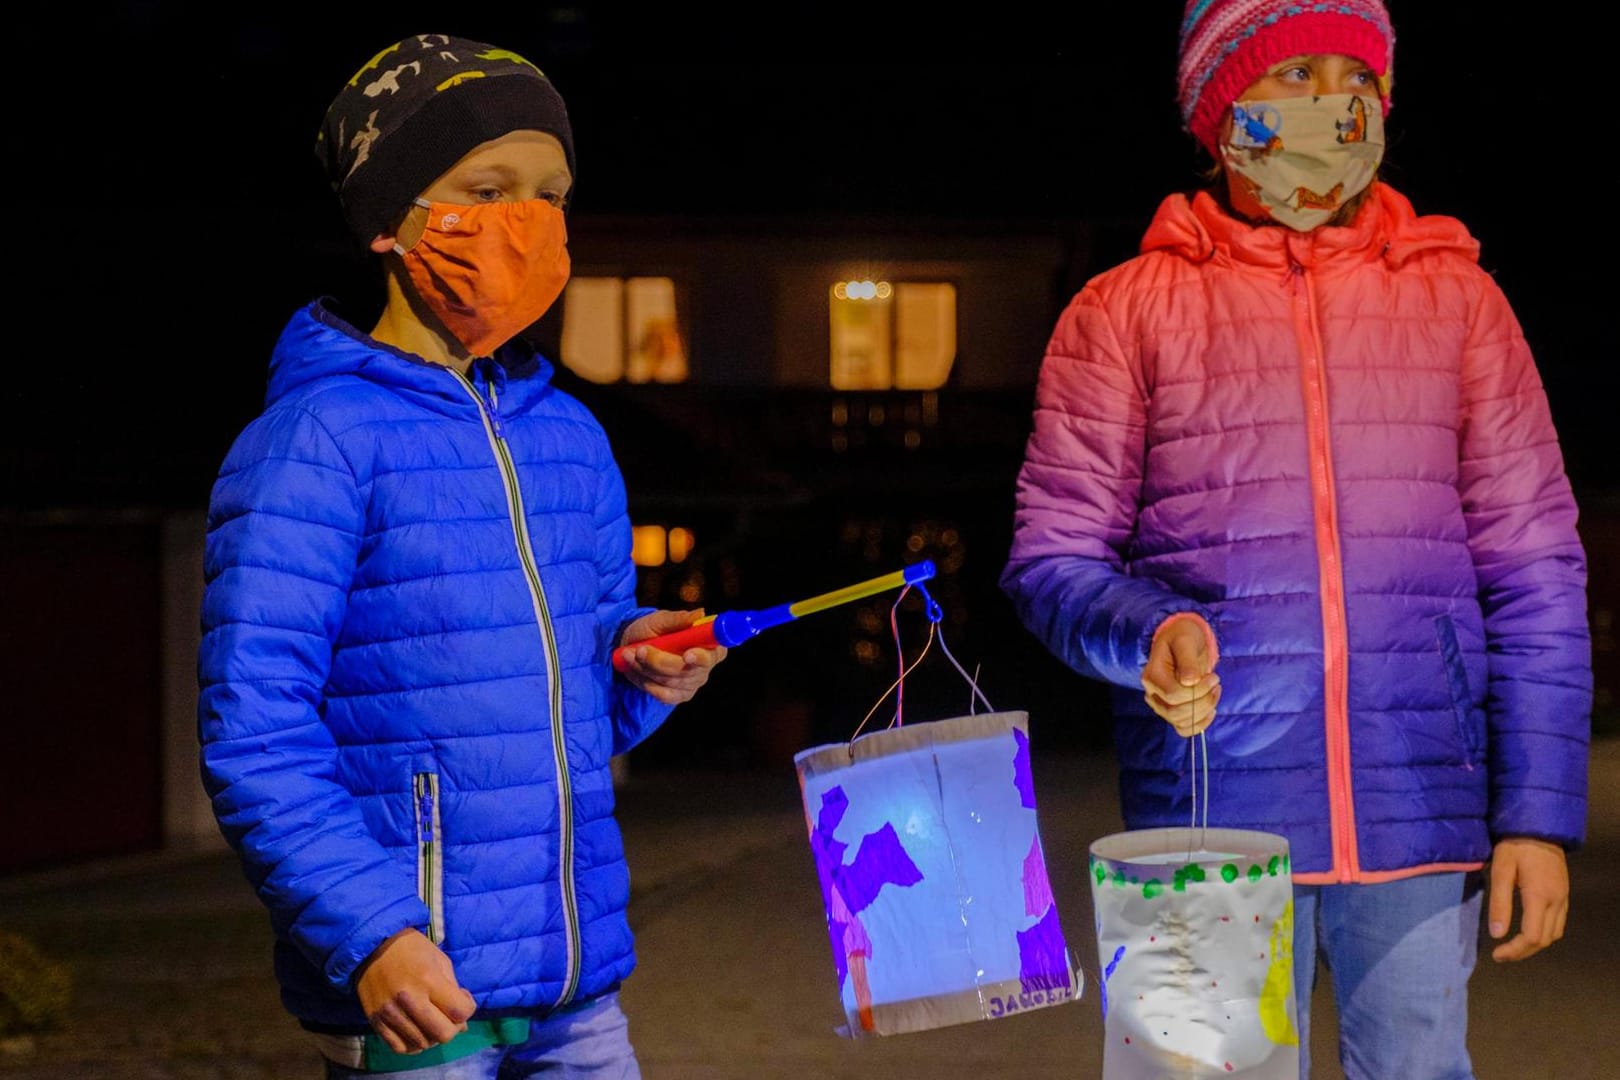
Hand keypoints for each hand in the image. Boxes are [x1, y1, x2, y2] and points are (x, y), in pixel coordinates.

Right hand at [355, 928, 476, 1054]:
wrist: (372, 946)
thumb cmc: (411, 948)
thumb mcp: (440, 960)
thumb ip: (454, 991)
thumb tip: (463, 1026)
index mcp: (428, 980)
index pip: (459, 1012)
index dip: (468, 1008)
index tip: (462, 999)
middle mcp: (409, 1000)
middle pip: (443, 1034)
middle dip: (453, 1027)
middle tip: (448, 1015)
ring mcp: (390, 1013)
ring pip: (423, 1044)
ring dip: (433, 1035)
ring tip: (431, 1020)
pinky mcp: (375, 1022)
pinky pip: (400, 1048)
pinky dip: (413, 1044)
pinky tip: (416, 1031)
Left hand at [618, 609, 726, 704]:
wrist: (633, 648)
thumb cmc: (651, 630)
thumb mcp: (660, 620)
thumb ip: (678, 619)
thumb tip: (700, 614)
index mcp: (709, 643)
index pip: (716, 652)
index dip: (702, 656)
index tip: (687, 655)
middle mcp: (706, 665)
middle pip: (689, 671)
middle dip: (660, 661)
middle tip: (640, 649)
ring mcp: (693, 682)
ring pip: (671, 681)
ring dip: (647, 668)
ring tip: (631, 653)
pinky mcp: (679, 696)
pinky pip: (663, 694)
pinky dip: (645, 681)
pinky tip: (635, 669)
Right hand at [1142, 616, 1218, 736]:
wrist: (1182, 641)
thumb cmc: (1182, 637)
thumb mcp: (1185, 640)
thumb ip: (1187, 659)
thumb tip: (1190, 681)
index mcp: (1151, 675)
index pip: (1173, 695)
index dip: (1197, 691)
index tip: (1213, 677)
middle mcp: (1152, 693)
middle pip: (1175, 712)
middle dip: (1203, 702)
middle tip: (1216, 683)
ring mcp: (1161, 705)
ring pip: (1181, 722)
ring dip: (1204, 711)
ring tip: (1215, 691)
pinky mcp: (1172, 711)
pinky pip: (1184, 729)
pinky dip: (1200, 725)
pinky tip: (1211, 710)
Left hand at [1487, 837, 1568, 961]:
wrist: (1539, 828)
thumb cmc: (1515, 847)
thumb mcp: (1501, 871)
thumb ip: (1499, 903)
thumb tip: (1497, 934)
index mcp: (1540, 897)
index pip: (1532, 937)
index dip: (1515, 950)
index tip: (1497, 955)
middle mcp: (1557, 902)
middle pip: (1545, 940)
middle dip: (1523, 952)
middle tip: (1502, 955)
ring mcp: (1564, 898)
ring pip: (1555, 934)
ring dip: (1535, 945)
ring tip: (1513, 947)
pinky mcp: (1564, 894)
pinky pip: (1558, 923)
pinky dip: (1544, 933)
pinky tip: (1528, 931)